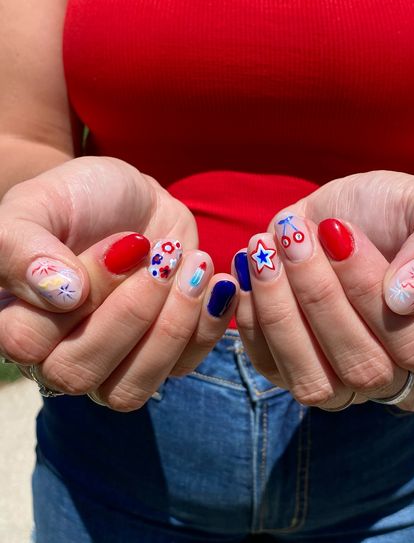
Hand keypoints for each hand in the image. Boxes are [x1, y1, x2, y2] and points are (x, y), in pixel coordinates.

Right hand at [0, 157, 238, 409]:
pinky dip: (206, 326)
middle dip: (131, 313)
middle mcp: (60, 352)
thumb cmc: (82, 198)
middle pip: (80, 375)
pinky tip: (216, 283)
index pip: (28, 342)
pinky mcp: (160, 357)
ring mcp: (113, 362)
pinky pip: (181, 368)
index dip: (80, 297)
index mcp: (21, 318)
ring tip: (195, 265)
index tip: (120, 246)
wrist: (133, 199)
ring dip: (170, 326)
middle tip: (162, 257)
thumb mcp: (41, 202)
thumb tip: (60, 295)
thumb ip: (22, 245)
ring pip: (130, 390)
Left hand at [234, 171, 413, 410]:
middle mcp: (403, 375)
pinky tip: (245, 270)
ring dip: (280, 313)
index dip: (370, 295)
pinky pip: (271, 367)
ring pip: (313, 383)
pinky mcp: (299, 366)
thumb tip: (403, 297)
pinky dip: (251, 320)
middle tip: (294, 237)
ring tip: (264, 250)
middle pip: (362, 371)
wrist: (358, 215)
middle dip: (318, 297)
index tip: (340, 235)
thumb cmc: (407, 213)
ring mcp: (347, 378)